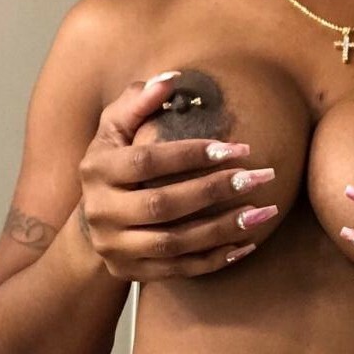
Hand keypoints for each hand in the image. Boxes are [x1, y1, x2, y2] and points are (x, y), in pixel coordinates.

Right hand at [78, 72, 277, 279]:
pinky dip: (215, 259)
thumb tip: (170, 80)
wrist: (90, 228)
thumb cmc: (113, 166)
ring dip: (222, 229)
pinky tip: (246, 244)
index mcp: (98, 170)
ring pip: (174, 243)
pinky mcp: (133, 273)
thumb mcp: (114, 131)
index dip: (191, 154)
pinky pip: (180, 270)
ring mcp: (117, 247)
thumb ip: (137, 102)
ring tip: (262, 213)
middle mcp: (102, 212)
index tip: (236, 149)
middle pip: (163, 204)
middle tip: (258, 178)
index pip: (147, 162)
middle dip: (214, 191)